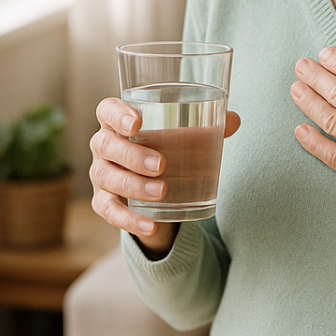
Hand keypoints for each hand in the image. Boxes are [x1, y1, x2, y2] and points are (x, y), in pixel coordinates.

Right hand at [89, 97, 240, 257]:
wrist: (155, 181)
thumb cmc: (168, 146)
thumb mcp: (185, 135)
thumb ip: (209, 126)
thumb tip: (234, 120)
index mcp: (120, 121)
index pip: (107, 110)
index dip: (117, 114)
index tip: (137, 123)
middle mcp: (104, 144)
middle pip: (106, 144)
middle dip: (133, 155)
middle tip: (161, 165)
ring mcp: (101, 173)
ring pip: (107, 177)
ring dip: (134, 186)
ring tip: (162, 192)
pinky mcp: (103, 201)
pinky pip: (109, 211)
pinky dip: (129, 219)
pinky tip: (150, 225)